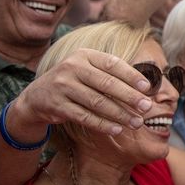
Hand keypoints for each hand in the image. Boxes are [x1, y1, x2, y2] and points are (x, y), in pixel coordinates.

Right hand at [9, 49, 154, 137]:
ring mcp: (62, 86)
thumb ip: (112, 75)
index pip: (112, 64)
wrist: (37, 96)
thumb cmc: (75, 82)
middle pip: (107, 84)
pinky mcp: (56, 105)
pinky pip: (84, 117)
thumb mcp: (89, 70)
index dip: (131, 76)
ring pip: (97, 102)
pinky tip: (117, 129)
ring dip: (120, 114)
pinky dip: (102, 124)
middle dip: (130, 97)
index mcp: (84, 55)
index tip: (147, 88)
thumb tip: (144, 88)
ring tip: (136, 122)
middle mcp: (72, 67)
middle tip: (147, 107)